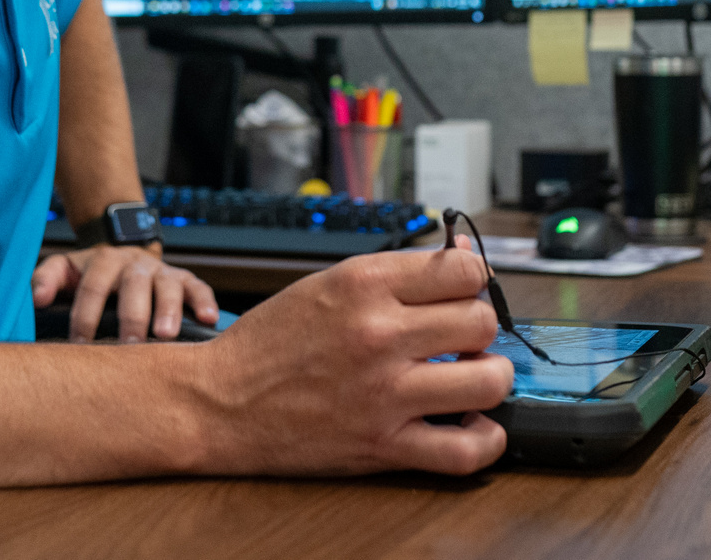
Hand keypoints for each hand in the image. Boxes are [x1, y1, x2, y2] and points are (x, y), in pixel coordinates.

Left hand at [31, 245, 218, 342]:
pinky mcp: (184, 278)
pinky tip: (210, 321)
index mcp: (102, 261)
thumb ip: (46, 278)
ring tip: (167, 336)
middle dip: (132, 316)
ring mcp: (161, 270)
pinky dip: (205, 302)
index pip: (92, 288)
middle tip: (130, 346)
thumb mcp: (65, 269)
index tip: (81, 346)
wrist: (123, 252)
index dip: (85, 316)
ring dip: (168, 310)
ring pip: (167, 286)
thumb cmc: (91, 273)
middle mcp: (134, 264)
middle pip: (133, 285)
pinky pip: (198, 287)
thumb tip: (38, 299)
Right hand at [191, 240, 513, 475]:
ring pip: (489, 380)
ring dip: (491, 377)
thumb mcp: (327, 284)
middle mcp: (378, 334)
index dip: (475, 278)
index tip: (468, 290)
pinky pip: (465, 450)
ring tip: (473, 377)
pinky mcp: (384, 445)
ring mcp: (385, 393)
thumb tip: (459, 260)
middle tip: (464, 337)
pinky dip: (485, 439)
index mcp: (363, 285)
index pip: (462, 268)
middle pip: (481, 320)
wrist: (219, 403)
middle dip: (480, 327)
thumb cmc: (269, 344)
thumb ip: (394, 275)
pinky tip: (474, 424)